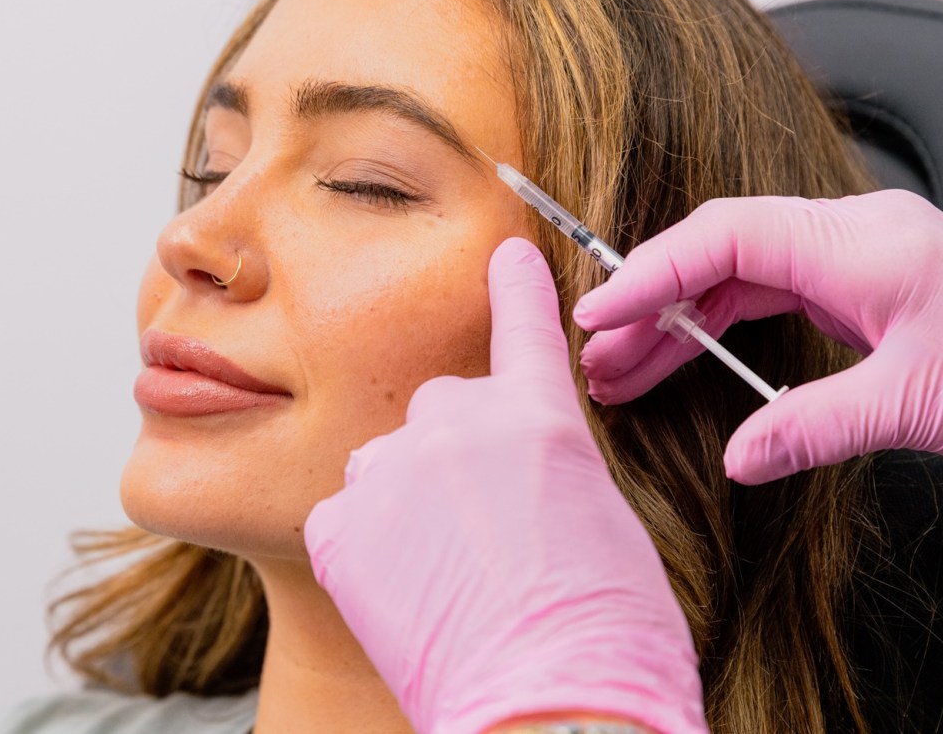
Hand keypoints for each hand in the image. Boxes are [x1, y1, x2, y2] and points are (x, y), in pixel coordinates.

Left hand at [304, 237, 705, 733]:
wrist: (551, 706)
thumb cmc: (603, 632)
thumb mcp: (598, 520)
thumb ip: (543, 466)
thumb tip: (509, 469)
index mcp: (539, 417)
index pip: (524, 327)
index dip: (516, 288)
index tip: (507, 254)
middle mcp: (459, 422)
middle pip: (443, 410)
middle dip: (458, 457)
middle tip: (481, 531)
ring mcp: (392, 469)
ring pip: (389, 462)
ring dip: (408, 499)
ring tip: (442, 571)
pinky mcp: (339, 524)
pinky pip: (346, 514)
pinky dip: (366, 544)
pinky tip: (402, 591)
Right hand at [573, 190, 942, 483]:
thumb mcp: (919, 403)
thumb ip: (816, 426)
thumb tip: (740, 459)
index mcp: (861, 243)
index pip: (725, 239)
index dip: (651, 272)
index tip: (599, 313)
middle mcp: (848, 237)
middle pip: (719, 257)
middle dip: (652, 309)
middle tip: (601, 362)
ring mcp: (852, 258)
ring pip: (736, 278)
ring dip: (678, 324)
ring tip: (626, 372)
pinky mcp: (857, 286)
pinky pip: (766, 296)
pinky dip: (719, 330)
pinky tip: (687, 364)